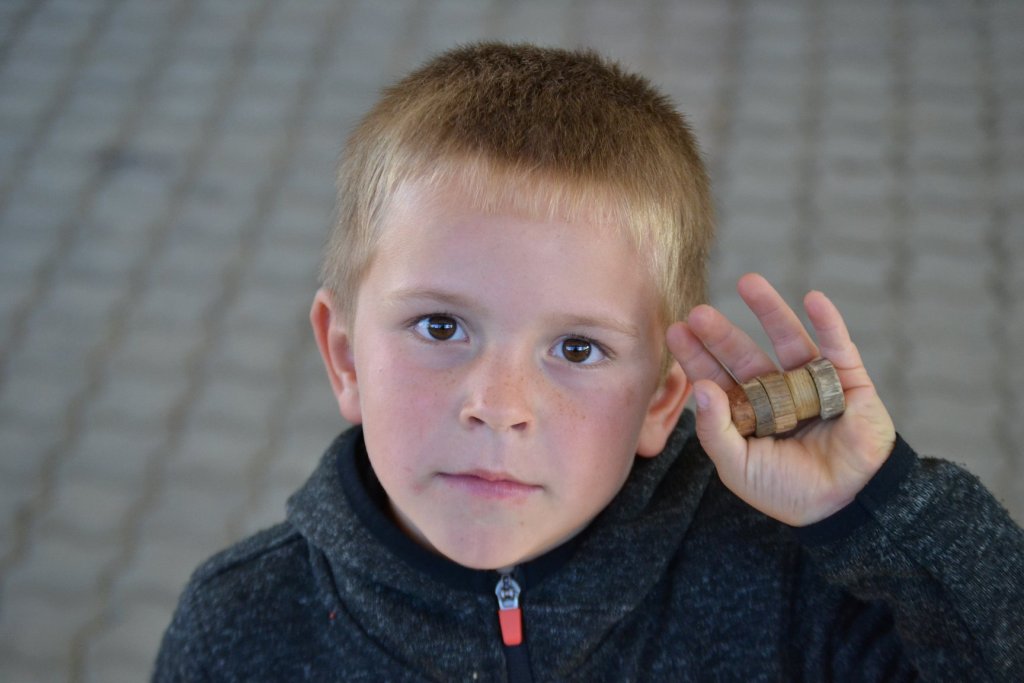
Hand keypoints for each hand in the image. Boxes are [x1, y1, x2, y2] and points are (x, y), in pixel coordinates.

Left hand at [666, 273, 895, 525]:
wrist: (846, 506)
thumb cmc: (786, 491)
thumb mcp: (739, 467)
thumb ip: (717, 432)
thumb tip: (703, 388)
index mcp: (746, 414)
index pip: (716, 378)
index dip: (696, 356)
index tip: (675, 331)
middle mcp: (775, 393)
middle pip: (744, 355)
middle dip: (721, 334)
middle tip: (698, 312)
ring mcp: (810, 384)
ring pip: (787, 340)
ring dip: (770, 310)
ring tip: (748, 281)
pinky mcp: (848, 382)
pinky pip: (838, 347)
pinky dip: (828, 323)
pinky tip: (813, 299)